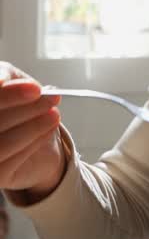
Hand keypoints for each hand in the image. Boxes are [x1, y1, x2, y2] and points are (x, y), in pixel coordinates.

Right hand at [0, 63, 66, 199]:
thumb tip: (2, 82)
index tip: (34, 88)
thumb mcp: (11, 79)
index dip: (8, 96)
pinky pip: (11, 162)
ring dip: (33, 128)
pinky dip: (33, 143)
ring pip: (1, 145)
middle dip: (24, 109)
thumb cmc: (16, 101)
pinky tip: (49, 130)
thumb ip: (5, 76)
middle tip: (52, 97)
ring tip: (54, 114)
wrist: (29, 133)